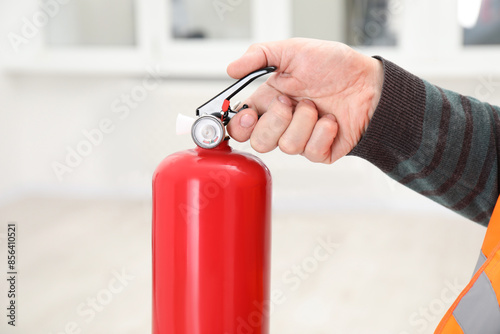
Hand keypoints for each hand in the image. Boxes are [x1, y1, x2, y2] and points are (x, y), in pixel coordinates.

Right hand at [226, 38, 383, 163]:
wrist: (369, 83)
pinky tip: (330, 119)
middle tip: (290, 101)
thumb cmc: (334, 66)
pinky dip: (323, 131)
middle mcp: (282, 123)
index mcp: (268, 102)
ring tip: (317, 105)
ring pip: (286, 147)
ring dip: (304, 121)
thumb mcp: (293, 50)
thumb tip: (231, 68)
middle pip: (259, 143)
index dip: (239, 126)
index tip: (248, 115)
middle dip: (276, 121)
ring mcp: (301, 139)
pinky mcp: (320, 151)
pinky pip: (311, 151)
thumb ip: (259, 56)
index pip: (239, 127)